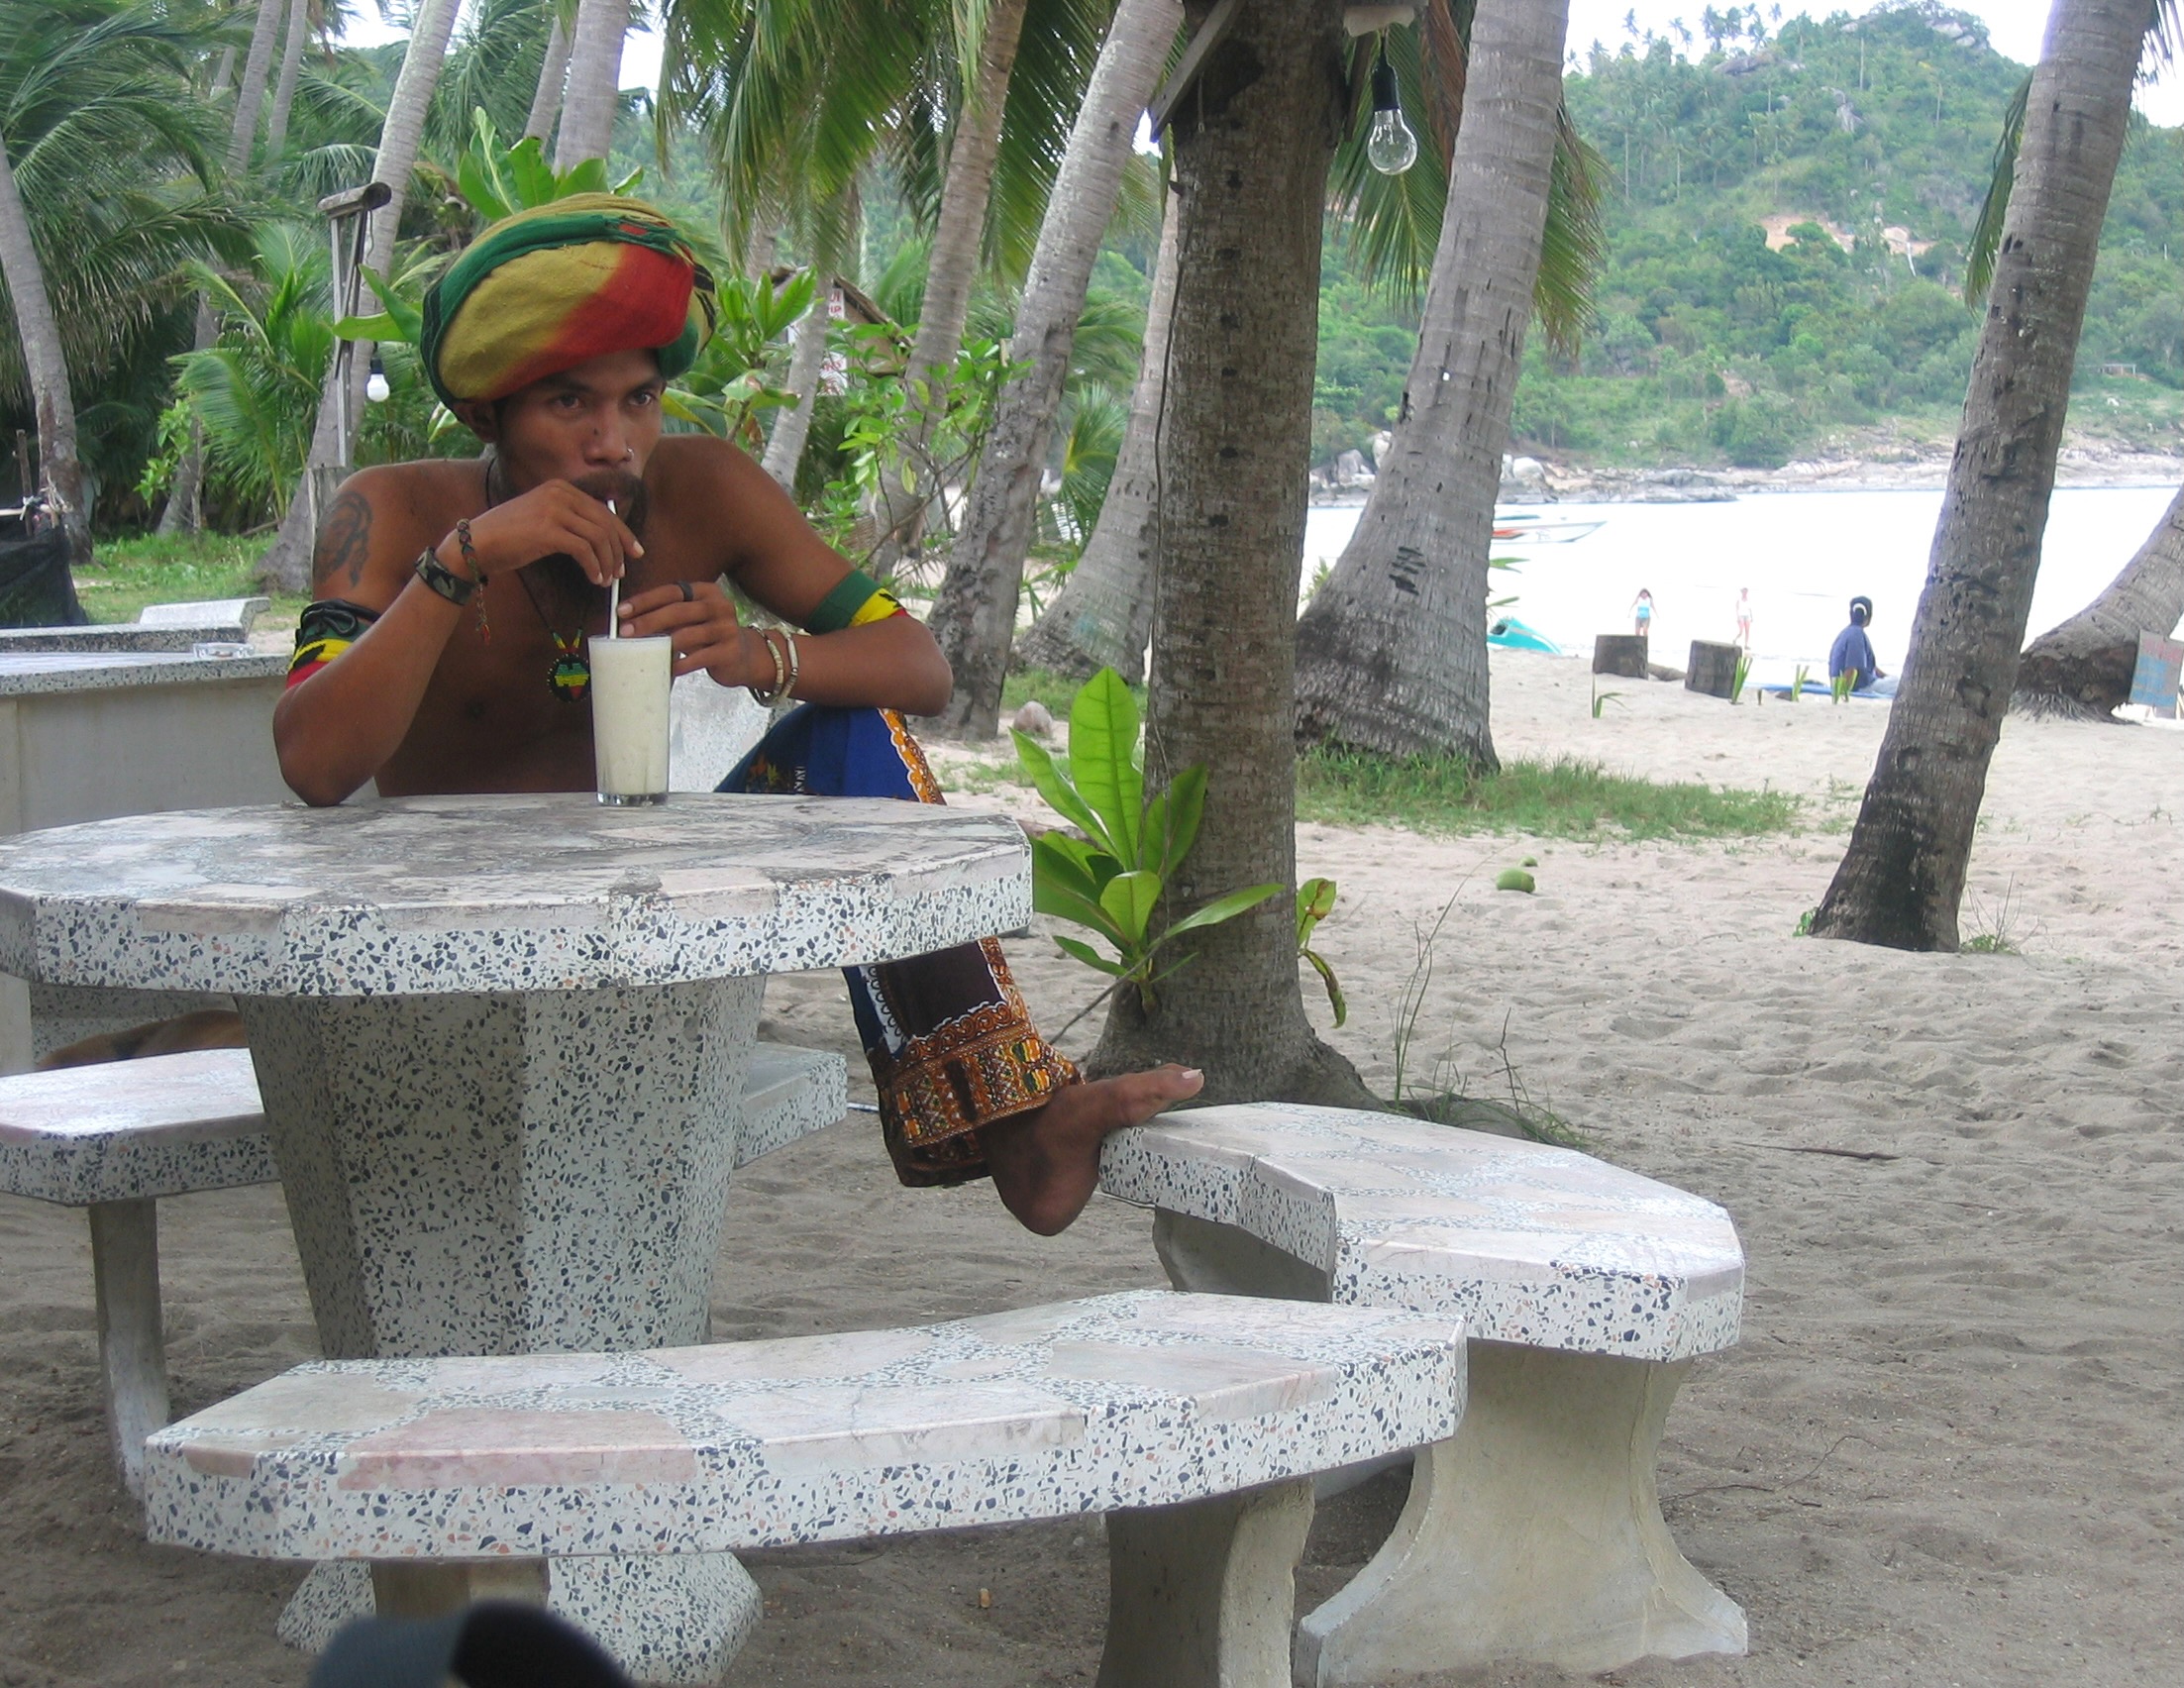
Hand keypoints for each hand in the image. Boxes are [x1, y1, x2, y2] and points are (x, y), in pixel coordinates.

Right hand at [446, 481, 643, 585]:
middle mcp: (560, 494)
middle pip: (606, 522)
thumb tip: (601, 535)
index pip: (603, 510)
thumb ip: (569, 518)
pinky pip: (584, 550)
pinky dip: (594, 567)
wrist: (478, 543)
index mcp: (561, 488)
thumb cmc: (510, 536)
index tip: (634, 551)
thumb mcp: (543, 516)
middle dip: (619, 549)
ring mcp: (554, 510)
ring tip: (605, 579)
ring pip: (598, 537)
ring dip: (607, 562)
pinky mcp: (548, 531)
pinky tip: (593, 578)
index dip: (623, 532)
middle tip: (622, 571)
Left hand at [618, 579, 769, 684]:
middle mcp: (719, 605)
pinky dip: (680, 664)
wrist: (744, 656)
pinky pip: (698, 658)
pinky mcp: (729, 652)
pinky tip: (666, 668)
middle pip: (678, 611)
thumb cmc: (709, 635)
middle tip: (626, 632)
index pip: (671, 591)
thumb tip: (629, 621)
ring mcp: (727, 628)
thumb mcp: (693, 618)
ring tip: (641, 651)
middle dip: (648, 621)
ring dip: (661, 644)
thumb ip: (669, 614)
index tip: (622, 611)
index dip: (645, 600)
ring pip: (687, 635)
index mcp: (706, 591)